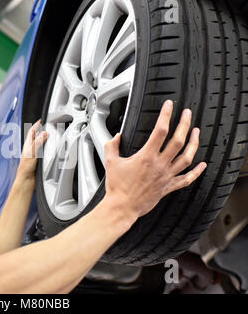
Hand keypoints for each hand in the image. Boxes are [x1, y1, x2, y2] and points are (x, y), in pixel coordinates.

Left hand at [17, 119, 48, 180]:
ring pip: (38, 143)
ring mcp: (33, 154)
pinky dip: (45, 147)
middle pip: (35, 136)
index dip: (36, 125)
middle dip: (40, 130)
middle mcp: (30, 149)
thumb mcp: (32, 153)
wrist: (26, 180)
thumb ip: (38, 143)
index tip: (40, 120)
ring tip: (47, 134)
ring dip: (42, 138)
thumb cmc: (26, 168)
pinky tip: (47, 149)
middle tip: (45, 126)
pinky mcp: (36, 160)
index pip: (31, 132)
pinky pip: (41, 150)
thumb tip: (44, 133)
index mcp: (27, 145)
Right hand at [103, 100, 206, 219]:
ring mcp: (166, 176)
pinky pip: (186, 179)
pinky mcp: (168, 187)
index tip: (169, 106)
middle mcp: (159, 165)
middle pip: (178, 140)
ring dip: (194, 143)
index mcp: (146, 156)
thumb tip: (117, 136)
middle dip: (185, 124)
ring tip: (197, 132)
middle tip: (187, 114)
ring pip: (187, 157)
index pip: (160, 130)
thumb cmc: (117, 187)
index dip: (166, 115)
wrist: (122, 207)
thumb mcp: (110, 161)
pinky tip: (202, 165)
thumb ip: (112, 145)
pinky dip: (197, 172)